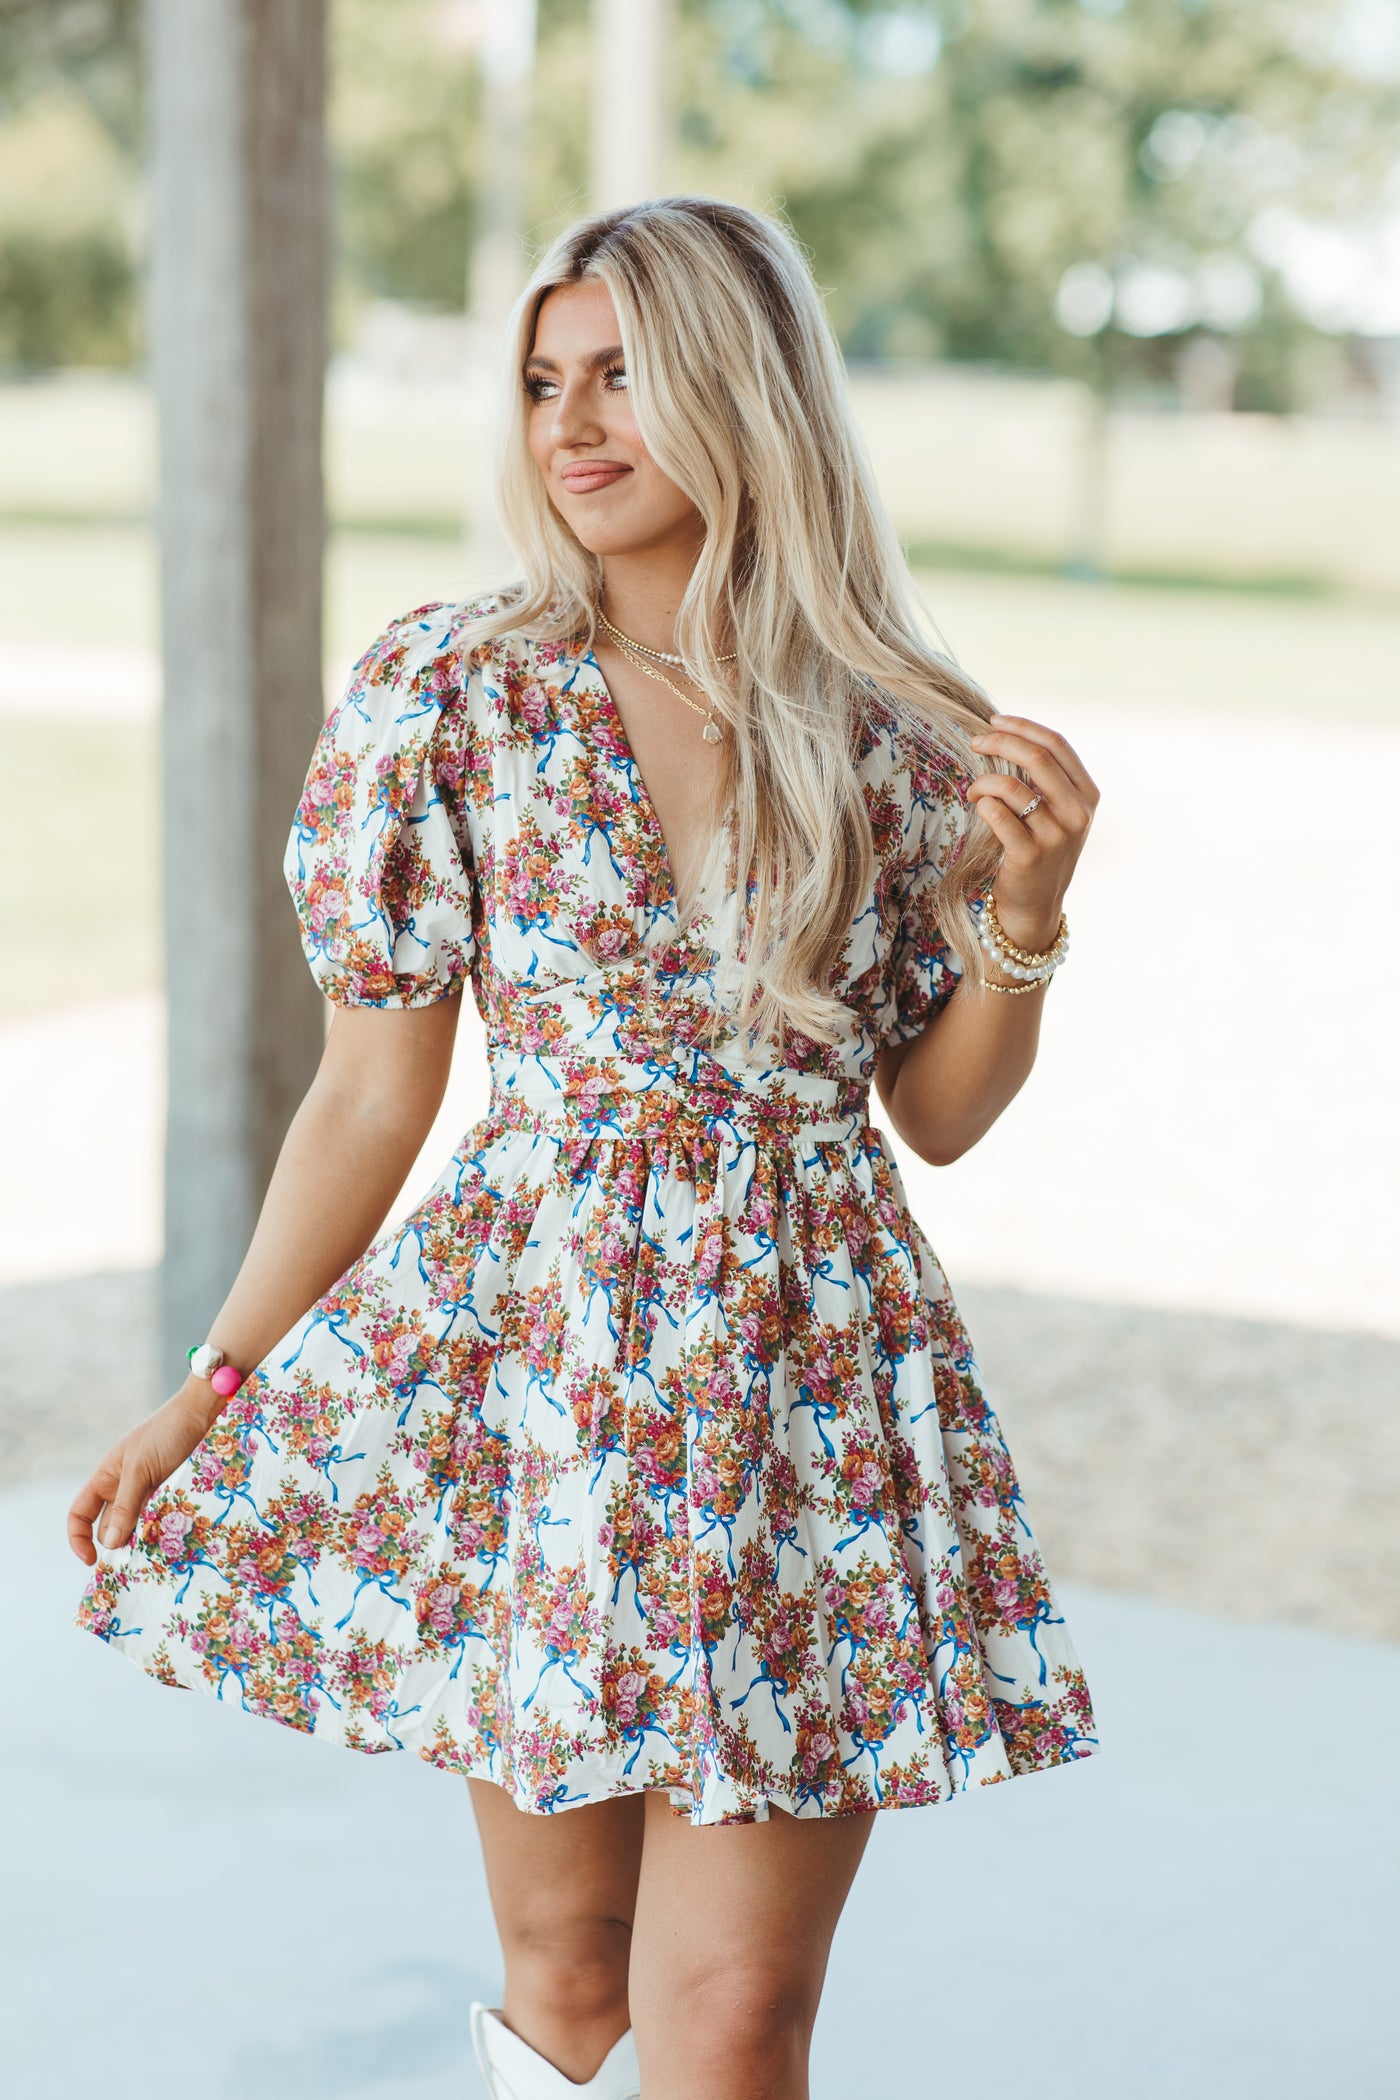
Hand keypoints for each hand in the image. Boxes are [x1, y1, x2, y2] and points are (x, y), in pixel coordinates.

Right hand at [67, 1387, 215, 1565]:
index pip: (80, 1514)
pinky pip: (161, 1524)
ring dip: (144, 1541)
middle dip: (120, 1543)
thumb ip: (125, 1505)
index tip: (91, 1561)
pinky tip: (173, 1538)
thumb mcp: (140, 1469)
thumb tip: (110, 1544)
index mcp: (106, 1478)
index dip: (78, 1538)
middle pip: (111, 1528)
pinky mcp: (171, 1498)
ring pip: (137, 1529)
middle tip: (137, 1556)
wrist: (203, 1415)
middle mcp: (124, 1489)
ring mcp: (148, 1495)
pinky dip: (163, 1533)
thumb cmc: (166, 1434)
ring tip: (157, 1547)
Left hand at [967, 713, 1098, 949]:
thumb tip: (1007, 735)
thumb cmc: (1039, 849)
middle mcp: (1077, 813)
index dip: (1022, 726)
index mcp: (1087, 794)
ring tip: (973, 791)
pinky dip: (982, 804)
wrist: (1035, 904)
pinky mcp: (1031, 855)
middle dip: (999, 743)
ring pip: (1011, 787)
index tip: (994, 720)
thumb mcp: (1056, 812)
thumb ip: (1044, 778)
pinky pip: (998, 815)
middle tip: (975, 742)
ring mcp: (1056, 835)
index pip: (1057, 744)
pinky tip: (978, 807)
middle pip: (1036, 757)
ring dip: (983, 781)